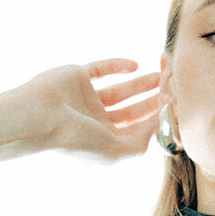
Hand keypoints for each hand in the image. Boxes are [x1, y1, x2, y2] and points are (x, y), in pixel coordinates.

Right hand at [23, 58, 160, 161]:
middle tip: (173, 87)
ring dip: (141, 83)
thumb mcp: (115, 150)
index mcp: (105, 141)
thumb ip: (140, 142)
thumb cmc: (75, 139)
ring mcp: (87, 99)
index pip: (138, 130)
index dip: (157, 118)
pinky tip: (134, 65)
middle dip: (153, 100)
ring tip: (162, 74)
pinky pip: (101, 69)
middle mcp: (97, 122)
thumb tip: (158, 126)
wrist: (38, 116)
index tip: (175, 105)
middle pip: (133, 111)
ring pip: (121, 90)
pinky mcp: (77, 77)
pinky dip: (118, 65)